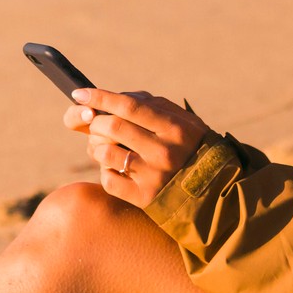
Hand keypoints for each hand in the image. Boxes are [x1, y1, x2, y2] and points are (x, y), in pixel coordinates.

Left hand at [61, 88, 212, 207]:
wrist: (213, 193)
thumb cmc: (190, 148)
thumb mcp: (182, 121)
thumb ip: (151, 106)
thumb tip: (112, 98)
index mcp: (174, 127)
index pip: (129, 106)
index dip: (100, 97)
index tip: (79, 93)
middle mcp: (163, 151)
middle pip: (112, 127)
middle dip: (95, 122)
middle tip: (95, 124)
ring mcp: (153, 176)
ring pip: (105, 152)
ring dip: (96, 146)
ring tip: (103, 146)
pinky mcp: (144, 198)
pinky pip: (108, 180)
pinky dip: (104, 170)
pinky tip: (115, 168)